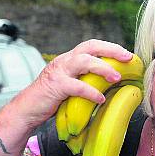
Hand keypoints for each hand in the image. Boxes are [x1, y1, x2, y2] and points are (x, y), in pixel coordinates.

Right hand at [11, 39, 134, 129]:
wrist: (26, 110)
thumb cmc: (51, 99)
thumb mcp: (71, 85)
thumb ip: (86, 79)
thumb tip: (112, 83)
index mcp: (69, 59)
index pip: (92, 45)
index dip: (110, 47)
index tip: (127, 54)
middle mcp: (64, 61)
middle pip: (90, 46)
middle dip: (111, 50)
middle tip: (128, 58)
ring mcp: (59, 72)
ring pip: (83, 61)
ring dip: (103, 68)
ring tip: (117, 77)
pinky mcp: (55, 86)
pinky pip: (76, 86)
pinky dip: (90, 92)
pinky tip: (100, 99)